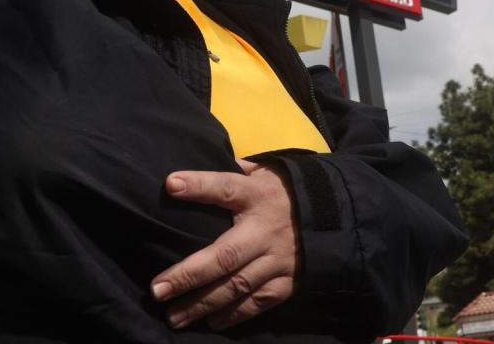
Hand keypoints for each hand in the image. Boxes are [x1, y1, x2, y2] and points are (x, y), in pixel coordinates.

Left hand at [150, 159, 299, 329]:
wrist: (336, 214)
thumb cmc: (284, 191)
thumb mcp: (263, 173)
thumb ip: (234, 172)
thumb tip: (197, 172)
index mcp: (257, 195)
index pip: (227, 187)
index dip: (200, 185)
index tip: (171, 185)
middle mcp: (265, 229)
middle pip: (225, 254)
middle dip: (190, 274)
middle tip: (157, 290)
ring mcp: (278, 259)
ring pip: (238, 285)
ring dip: (203, 303)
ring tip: (175, 316)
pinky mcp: (288, 281)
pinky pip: (259, 302)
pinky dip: (235, 314)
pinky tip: (211, 322)